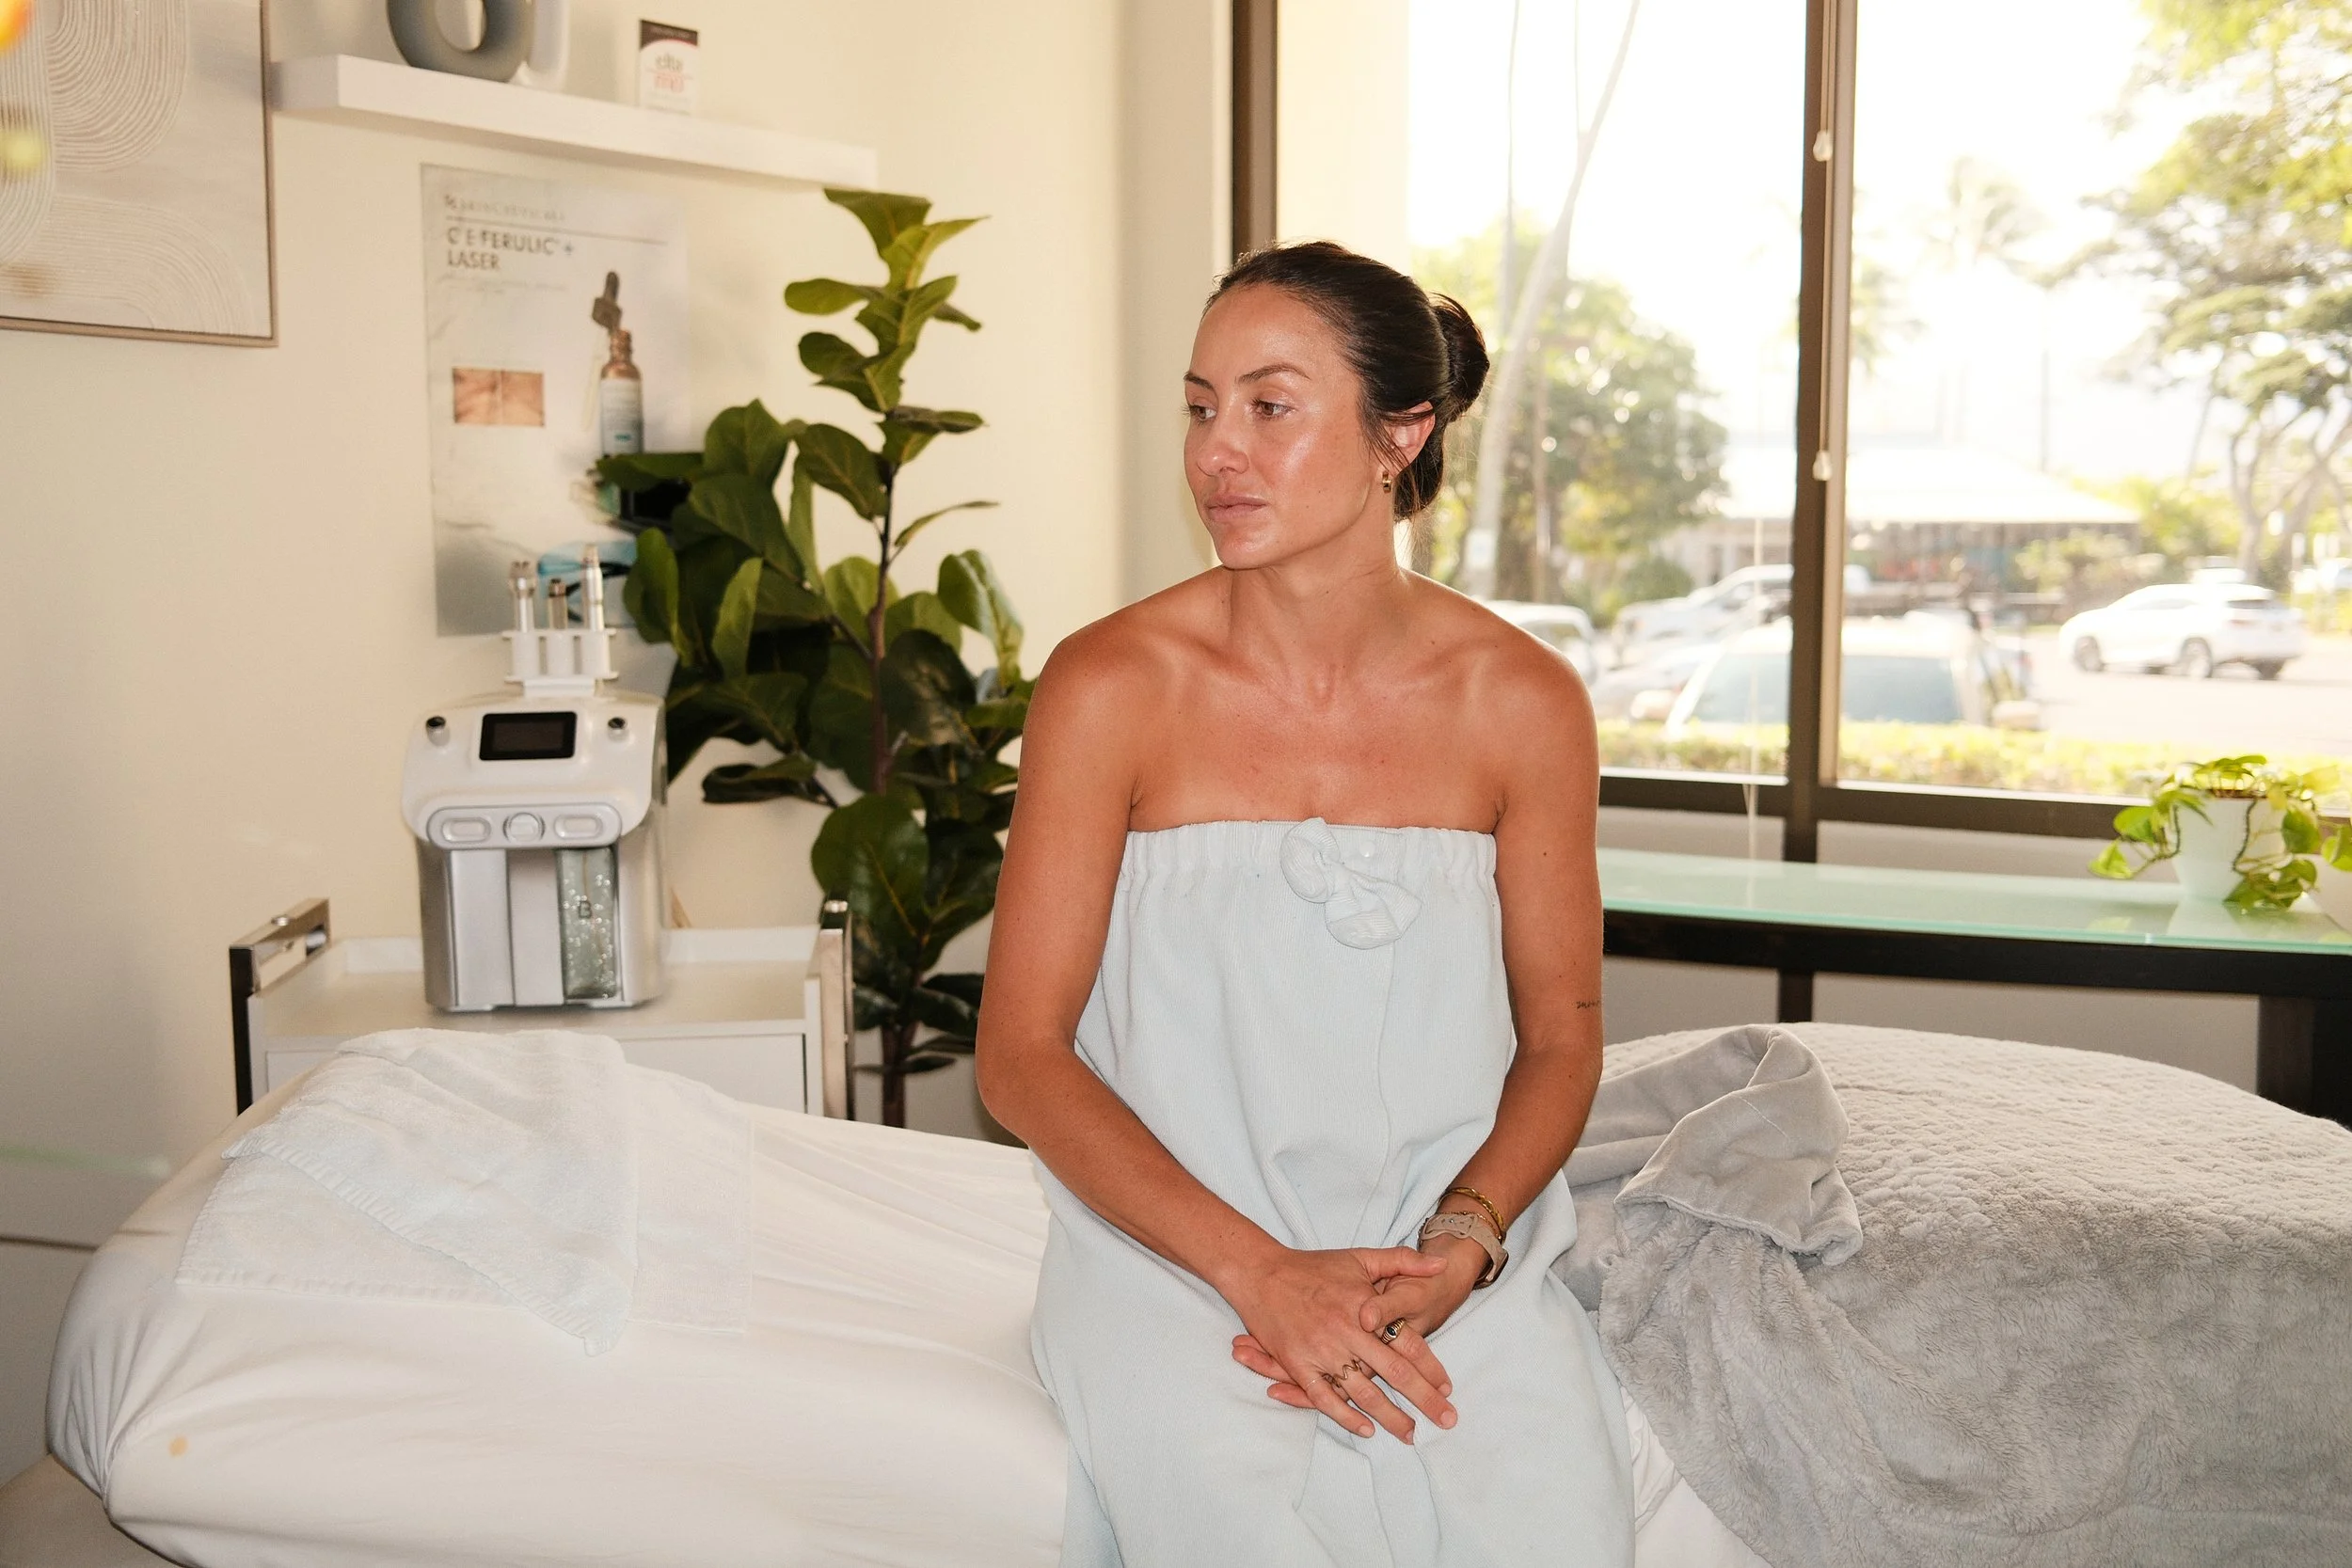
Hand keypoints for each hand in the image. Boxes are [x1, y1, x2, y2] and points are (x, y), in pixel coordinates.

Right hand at [1220, 1246, 1458, 1442]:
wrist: (1261, 1273)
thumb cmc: (1313, 1266)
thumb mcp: (1361, 1257)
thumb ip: (1403, 1261)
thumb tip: (1441, 1266)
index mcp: (1366, 1308)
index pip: (1409, 1344)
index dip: (1431, 1369)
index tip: (1449, 1389)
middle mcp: (1348, 1332)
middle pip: (1394, 1373)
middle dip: (1424, 1400)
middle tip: (1447, 1421)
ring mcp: (1322, 1351)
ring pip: (1363, 1392)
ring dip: (1389, 1417)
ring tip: (1410, 1434)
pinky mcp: (1298, 1364)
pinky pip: (1324, 1398)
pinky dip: (1345, 1416)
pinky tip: (1365, 1429)